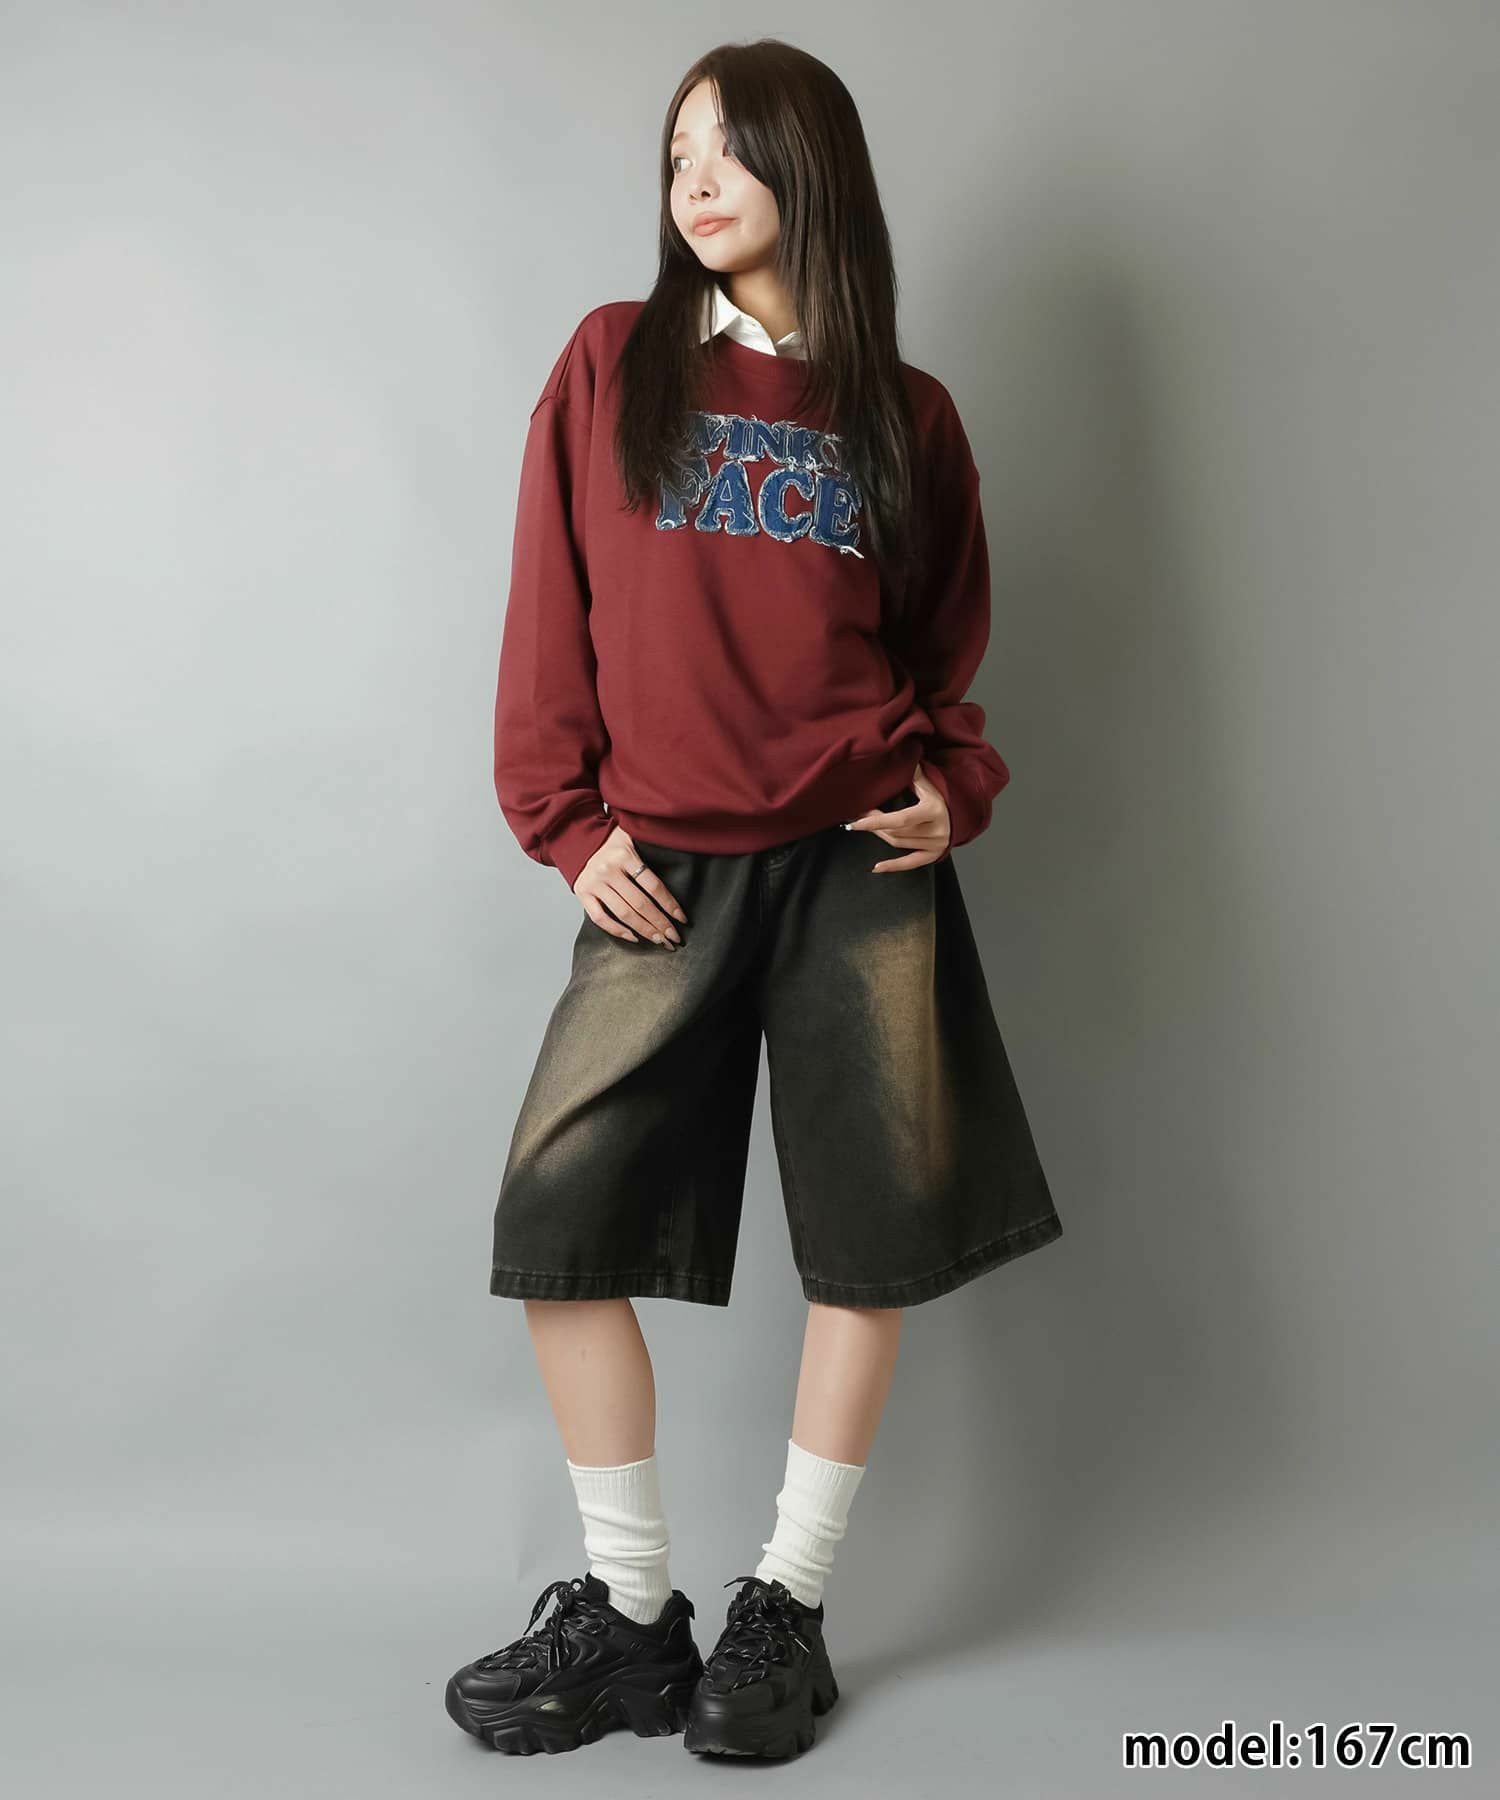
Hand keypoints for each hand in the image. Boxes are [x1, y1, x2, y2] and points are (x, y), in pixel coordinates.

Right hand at [573, 826, 687, 946]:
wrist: (583, 840)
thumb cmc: (615, 845)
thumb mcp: (634, 841)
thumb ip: (651, 856)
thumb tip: (675, 881)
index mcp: (625, 856)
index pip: (653, 886)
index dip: (670, 904)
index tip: (682, 919)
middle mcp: (608, 869)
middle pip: (640, 903)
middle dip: (660, 923)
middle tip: (674, 937)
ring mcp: (594, 883)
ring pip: (623, 914)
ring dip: (644, 930)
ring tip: (659, 940)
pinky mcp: (582, 893)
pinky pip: (600, 919)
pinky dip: (617, 931)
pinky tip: (634, 937)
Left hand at [843, 763, 950, 870]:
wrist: (966, 815)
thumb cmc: (945, 798)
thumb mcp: (932, 786)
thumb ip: (916, 775)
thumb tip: (903, 755)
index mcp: (933, 811)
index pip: (899, 819)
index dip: (876, 821)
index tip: (856, 820)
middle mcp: (935, 831)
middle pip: (895, 832)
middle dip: (874, 824)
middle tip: (857, 816)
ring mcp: (935, 845)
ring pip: (898, 844)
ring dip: (879, 835)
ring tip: (866, 825)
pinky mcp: (934, 855)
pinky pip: (910, 863)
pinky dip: (893, 866)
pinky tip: (876, 867)